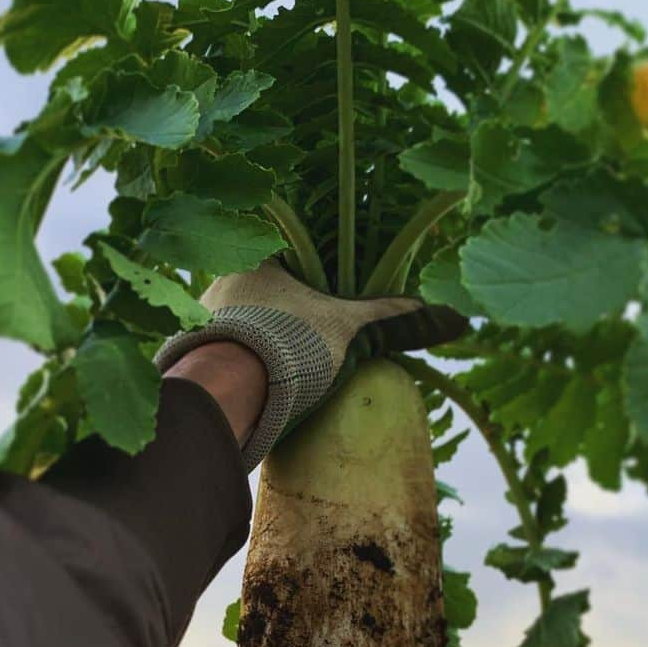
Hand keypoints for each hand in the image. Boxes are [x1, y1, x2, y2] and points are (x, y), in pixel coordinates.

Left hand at [156, 256, 467, 469]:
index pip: (288, 254)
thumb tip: (456, 319)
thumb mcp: (352, 330)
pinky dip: (240, 367)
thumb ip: (396, 320)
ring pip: (240, 323)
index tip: (327, 300)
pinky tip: (258, 386)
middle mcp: (218, 278)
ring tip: (287, 367)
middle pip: (262, 290)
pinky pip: (223, 354)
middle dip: (284, 311)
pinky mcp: (191, 356)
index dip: (311, 276)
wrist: (227, 392)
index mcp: (256, 255)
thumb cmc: (287, 345)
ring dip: (260, 341)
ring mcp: (199, 318)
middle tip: (310, 337)